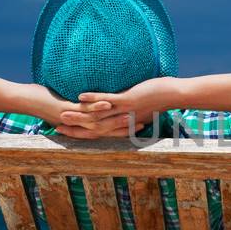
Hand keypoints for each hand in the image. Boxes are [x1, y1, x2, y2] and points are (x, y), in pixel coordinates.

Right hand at [53, 76, 177, 138]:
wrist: (174, 96)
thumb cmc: (159, 100)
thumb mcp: (141, 108)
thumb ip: (129, 111)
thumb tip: (123, 111)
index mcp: (123, 124)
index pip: (98, 133)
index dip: (81, 134)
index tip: (65, 133)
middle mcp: (121, 121)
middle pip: (94, 128)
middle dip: (74, 128)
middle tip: (56, 127)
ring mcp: (124, 111)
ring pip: (97, 116)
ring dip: (79, 115)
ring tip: (61, 113)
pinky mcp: (128, 100)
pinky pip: (108, 100)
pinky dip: (94, 99)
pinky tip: (80, 96)